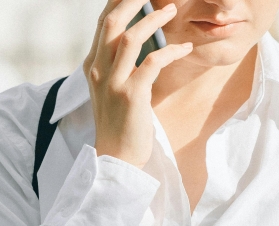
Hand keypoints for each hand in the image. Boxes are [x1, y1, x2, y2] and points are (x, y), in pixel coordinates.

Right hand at [83, 0, 192, 167]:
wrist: (116, 158)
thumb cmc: (119, 124)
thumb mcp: (110, 90)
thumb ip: (115, 66)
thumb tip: (127, 43)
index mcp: (93, 65)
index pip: (103, 23)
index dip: (117, 2)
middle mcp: (99, 69)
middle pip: (113, 22)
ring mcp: (114, 82)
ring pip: (131, 36)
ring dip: (154, 19)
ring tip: (172, 10)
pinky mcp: (132, 95)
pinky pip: (153, 62)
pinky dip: (171, 51)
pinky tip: (185, 48)